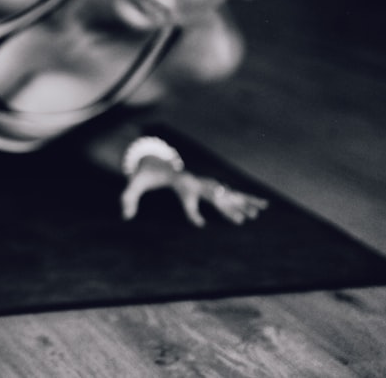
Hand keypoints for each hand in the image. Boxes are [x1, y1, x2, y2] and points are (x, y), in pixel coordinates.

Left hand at [120, 157, 268, 226]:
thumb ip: (128, 197)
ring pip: (227, 193)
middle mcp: (196, 182)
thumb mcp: (134, 183)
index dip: (192, 212)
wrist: (154, 161)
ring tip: (258, 213)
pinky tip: (260, 205)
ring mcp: (204, 183)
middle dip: (227, 207)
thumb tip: (125, 216)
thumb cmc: (145, 175)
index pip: (188, 199)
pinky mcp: (208, 185)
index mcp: (180, 182)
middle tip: (241, 219)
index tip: (198, 225)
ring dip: (243, 202)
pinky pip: (230, 192)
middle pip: (214, 195)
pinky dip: (245, 198)